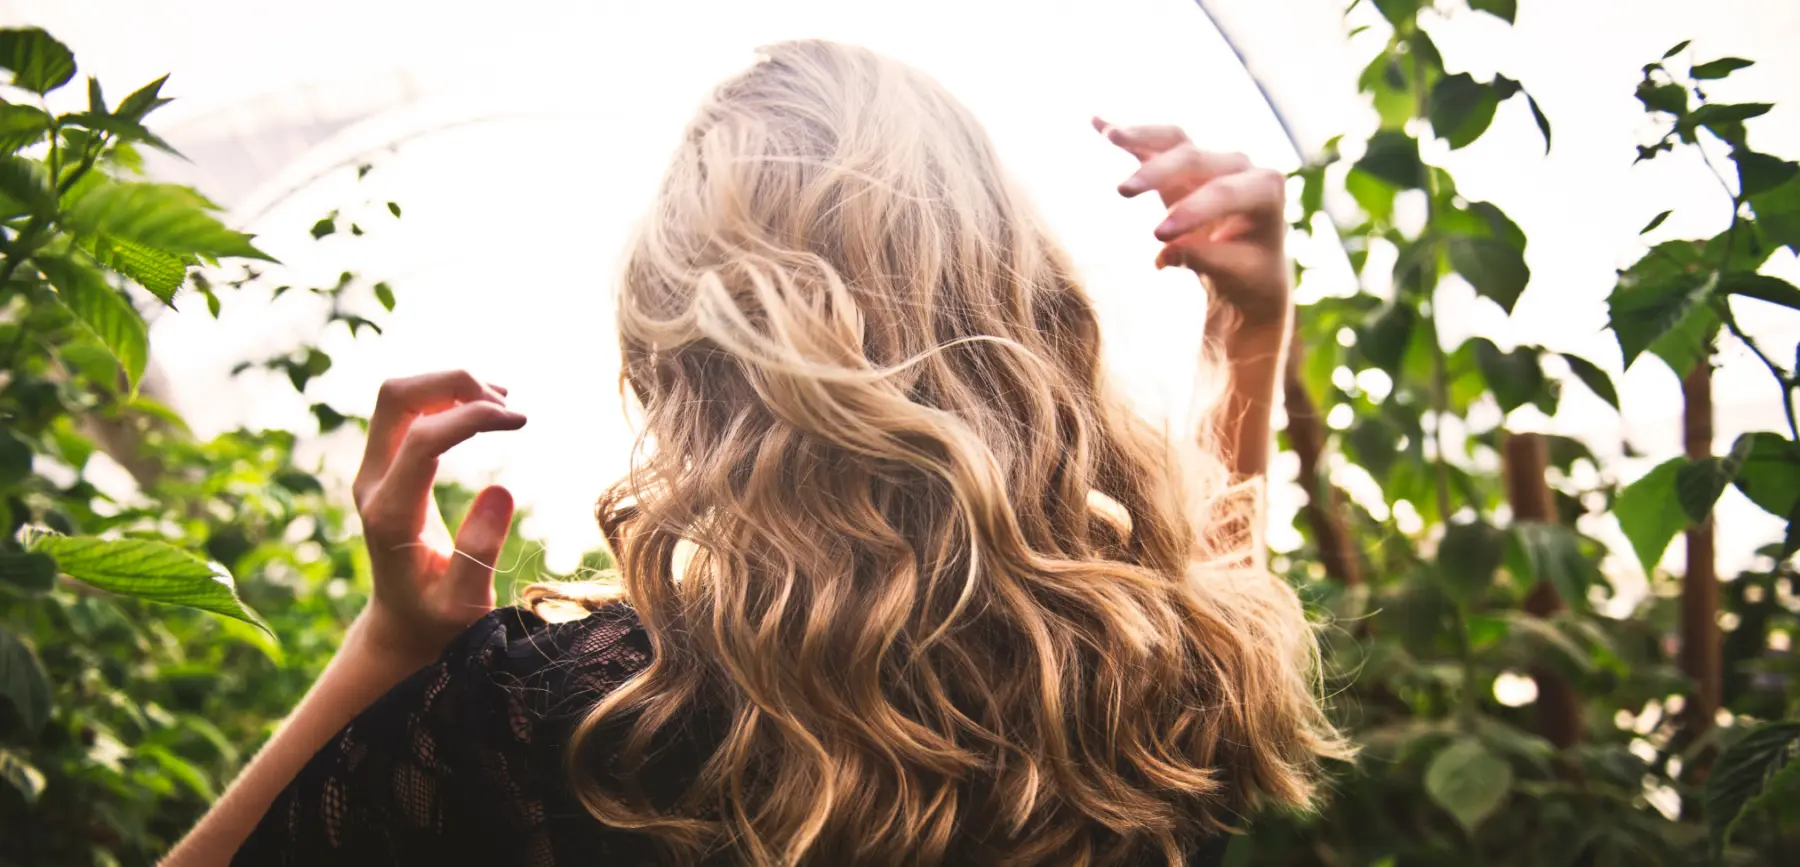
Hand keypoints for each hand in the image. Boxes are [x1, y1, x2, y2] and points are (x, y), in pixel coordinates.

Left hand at [351, 370, 526, 665]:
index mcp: (391, 514)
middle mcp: (372, 483)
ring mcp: (374, 471)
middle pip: (396, 397)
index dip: (471, 416)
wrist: (402, 623)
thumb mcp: (465, 602)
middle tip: (507, 404)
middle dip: (453, 383)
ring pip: (399, 396)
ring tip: (503, 404)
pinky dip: (445, 396)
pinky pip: (408, 410)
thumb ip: (479, 550)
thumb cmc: (438, 619)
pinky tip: (484, 409)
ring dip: (449, 386)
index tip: (520, 420)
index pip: (422, 438)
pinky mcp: (385, 466)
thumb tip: (501, 489)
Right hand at [1095, 117, 1291, 327]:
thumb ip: (1206, 259)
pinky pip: (1156, 144)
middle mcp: (1240, 166)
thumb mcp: (1236, 274)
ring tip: (1110, 135)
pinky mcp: (1185, 163)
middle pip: (1194, 159)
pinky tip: (1097, 122)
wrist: (1248, 266)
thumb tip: (1164, 255)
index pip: (1224, 192)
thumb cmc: (1248, 272)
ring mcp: (1211, 160)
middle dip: (1158, 173)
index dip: (1191, 209)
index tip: (1157, 236)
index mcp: (1265, 190)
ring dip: (1141, 136)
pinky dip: (1130, 136)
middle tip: (1122, 192)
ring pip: (1175, 140)